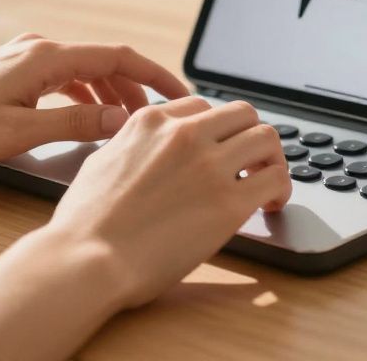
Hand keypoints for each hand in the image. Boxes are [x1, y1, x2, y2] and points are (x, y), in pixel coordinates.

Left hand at [0, 33, 189, 167]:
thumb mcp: (23, 133)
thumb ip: (78, 124)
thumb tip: (123, 120)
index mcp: (45, 56)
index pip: (118, 56)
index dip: (155, 75)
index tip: (183, 94)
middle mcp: (38, 47)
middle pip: (105, 62)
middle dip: (136, 89)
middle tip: (161, 121)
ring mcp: (24, 56)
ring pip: (84, 70)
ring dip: (110, 94)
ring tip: (130, 125)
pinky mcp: (13, 70)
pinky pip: (64, 78)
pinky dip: (85, 95)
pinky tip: (91, 119)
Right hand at [43, 96, 292, 306]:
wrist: (87, 258)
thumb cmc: (85, 223)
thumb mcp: (101, 161)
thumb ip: (130, 146)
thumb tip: (141, 147)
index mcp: (151, 122)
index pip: (201, 107)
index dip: (214, 131)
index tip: (219, 150)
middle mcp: (184, 135)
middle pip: (241, 113)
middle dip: (248, 136)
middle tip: (250, 163)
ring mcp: (209, 165)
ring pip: (266, 138)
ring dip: (271, 158)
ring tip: (266, 182)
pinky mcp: (229, 202)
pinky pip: (276, 179)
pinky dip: (281, 189)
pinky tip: (270, 205)